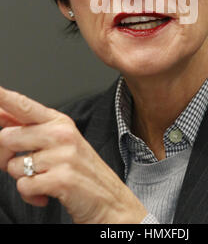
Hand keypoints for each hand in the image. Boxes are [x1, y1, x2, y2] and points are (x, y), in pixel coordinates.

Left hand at [0, 86, 147, 222]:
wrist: (109, 199)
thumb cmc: (81, 170)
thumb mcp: (60, 142)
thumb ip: (30, 129)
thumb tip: (1, 115)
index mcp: (60, 121)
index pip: (25, 106)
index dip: (4, 97)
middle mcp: (61, 133)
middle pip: (8, 137)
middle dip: (5, 157)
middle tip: (23, 166)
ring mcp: (63, 155)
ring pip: (13, 165)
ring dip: (23, 178)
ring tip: (43, 179)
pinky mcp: (61, 178)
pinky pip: (23, 186)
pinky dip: (30, 195)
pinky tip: (46, 193)